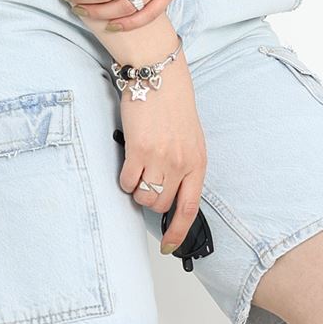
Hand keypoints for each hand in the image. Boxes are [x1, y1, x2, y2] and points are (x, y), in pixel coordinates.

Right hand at [114, 52, 206, 253]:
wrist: (159, 78)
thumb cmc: (173, 106)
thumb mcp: (189, 140)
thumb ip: (184, 167)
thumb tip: (169, 193)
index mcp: (197, 163)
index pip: (189, 208)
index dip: (178, 231)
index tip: (169, 245)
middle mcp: (181, 164)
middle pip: (161, 205)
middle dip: (150, 200)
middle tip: (145, 182)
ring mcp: (160, 159)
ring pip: (143, 196)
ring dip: (136, 189)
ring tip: (138, 168)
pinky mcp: (139, 151)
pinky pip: (127, 181)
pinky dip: (124, 177)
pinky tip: (129, 160)